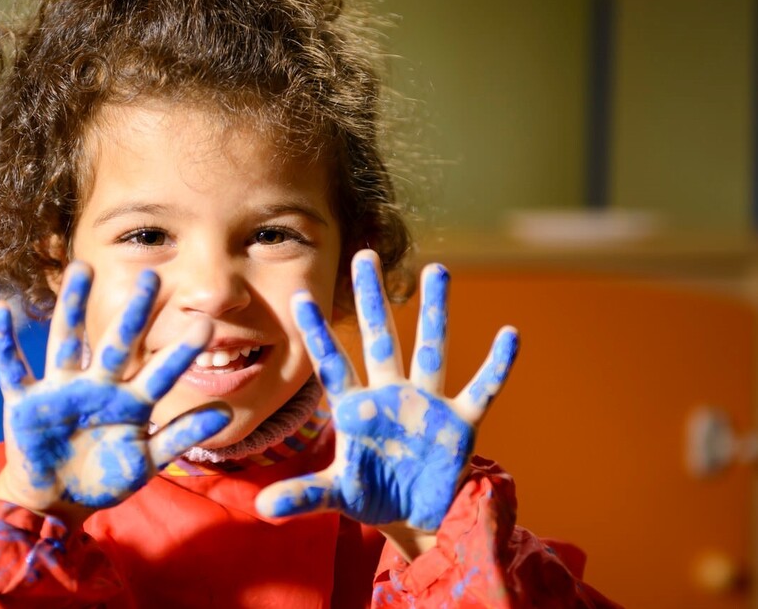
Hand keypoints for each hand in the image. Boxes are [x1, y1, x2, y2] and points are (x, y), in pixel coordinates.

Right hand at [0, 262, 230, 522]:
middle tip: (152, 277)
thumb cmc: (105, 477)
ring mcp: (60, 390)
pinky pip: (12, 369)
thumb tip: (228, 412)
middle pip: (118, 344)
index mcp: (129, 401)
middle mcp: (97, 386)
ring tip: (80, 270)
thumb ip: (182, 435)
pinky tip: (0, 310)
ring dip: (72, 307)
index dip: (181, 351)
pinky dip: (3, 342)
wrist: (57, 502)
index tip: (205, 324)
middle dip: (134, 313)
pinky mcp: (24, 403)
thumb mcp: (146, 460)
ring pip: (66, 341)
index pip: (160, 372)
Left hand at [256, 250, 517, 531]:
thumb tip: (263, 507)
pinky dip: (497, 365)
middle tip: (365, 254)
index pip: (332, 364)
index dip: (318, 333)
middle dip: (374, 299)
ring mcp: (426, 405)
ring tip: (437, 268)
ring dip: (435, 311)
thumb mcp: (336, 495)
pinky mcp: (460, 423)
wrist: (417, 518)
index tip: (300, 296)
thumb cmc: (373, 496)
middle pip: (380, 338)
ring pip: (431, 348)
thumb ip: (303, 495)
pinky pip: (482, 389)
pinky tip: (510, 334)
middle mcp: (390, 396)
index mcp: (356, 410)